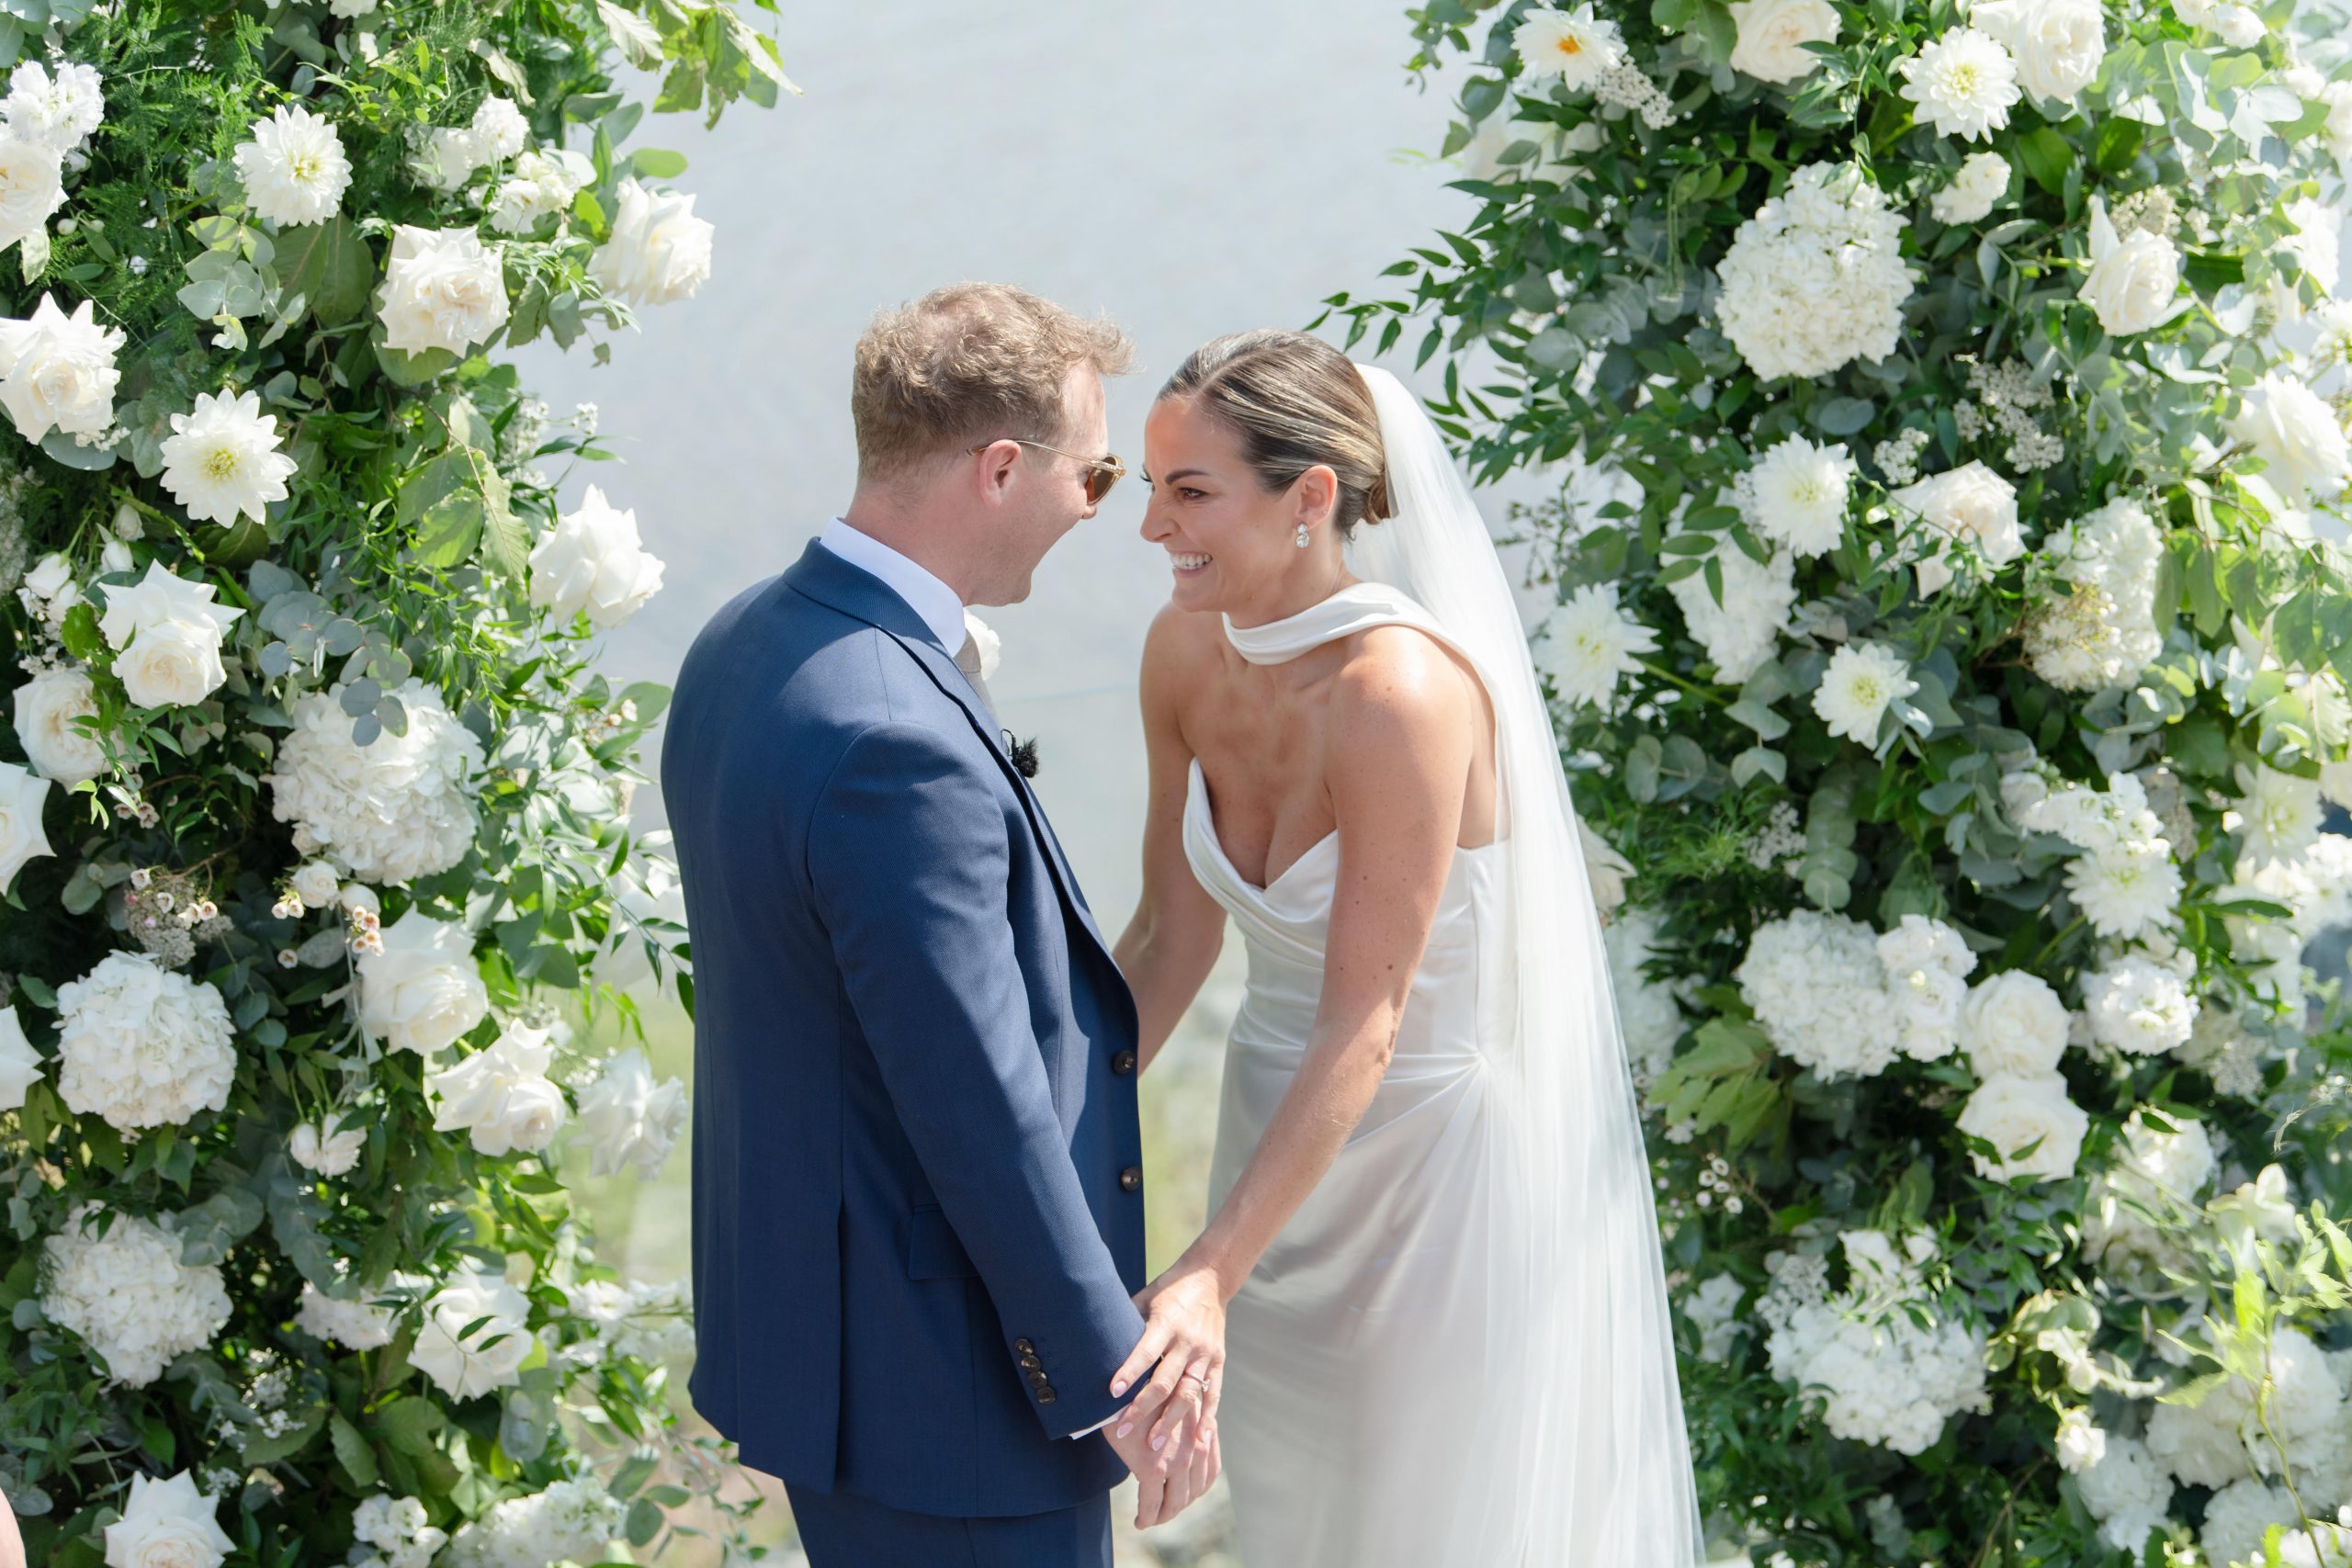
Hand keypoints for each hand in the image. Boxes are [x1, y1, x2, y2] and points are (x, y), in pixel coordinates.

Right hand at [1105, 1394, 1220, 1529]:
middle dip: (1180, 1504)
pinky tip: (1140, 1522)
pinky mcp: (1152, 1468)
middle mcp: (1195, 1448)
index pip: (1210, 1470)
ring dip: (1165, 1515)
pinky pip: (1152, 1503)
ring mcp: (1176, 1460)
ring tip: (1153, 1518)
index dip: (1197, 1487)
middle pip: (1195, 1490)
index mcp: (1201, 1431)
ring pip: (1176, 1501)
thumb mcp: (1173, 1404)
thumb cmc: (1142, 1393)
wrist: (1122, 1387)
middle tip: (1166, 1511)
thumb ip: (1184, 1425)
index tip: (1185, 1495)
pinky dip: (1148, 1517)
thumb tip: (1184, 1440)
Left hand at [1107, 1257, 1226, 1515]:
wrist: (1210, 1279)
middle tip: (1122, 1430)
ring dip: (1170, 1422)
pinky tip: (1199, 1443)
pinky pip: (1212, 1395)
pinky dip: (1206, 1420)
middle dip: (1143, 1408)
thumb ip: (1127, 1325)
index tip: (1112, 1393)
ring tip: (1155, 1446)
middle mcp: (1188, 1341)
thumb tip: (1095, 1346)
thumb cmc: (1168, 1290)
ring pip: (1188, 1394)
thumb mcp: (1145, 1299)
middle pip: (1165, 1381)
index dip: (1130, 1373)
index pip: (1146, 1352)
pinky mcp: (1218, 1362)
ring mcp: (1205, 1354)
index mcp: (1166, 1323)